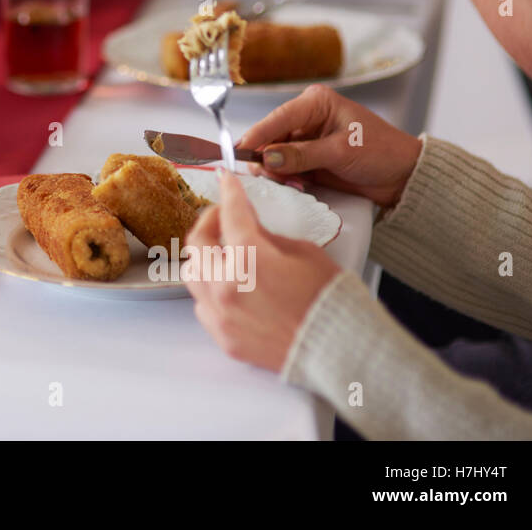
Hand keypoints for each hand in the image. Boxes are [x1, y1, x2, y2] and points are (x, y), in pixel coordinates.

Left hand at [185, 171, 339, 372]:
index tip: (225, 180)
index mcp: (250, 257)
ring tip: (223, 253)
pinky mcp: (223, 336)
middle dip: (209, 221)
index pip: (230, 213)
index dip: (228, 191)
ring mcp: (221, 313)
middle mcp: (226, 284)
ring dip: (205, 258)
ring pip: (193, 273)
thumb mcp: (304, 253)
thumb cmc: (329, 300)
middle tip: (222, 216)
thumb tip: (250, 225)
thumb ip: (268, 236)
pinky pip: (203, 305)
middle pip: (197, 241)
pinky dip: (211, 290)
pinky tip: (228, 287)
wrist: (338, 351)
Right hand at [238, 84, 422, 207]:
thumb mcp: (341, 152)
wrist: (403, 177)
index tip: (239, 152)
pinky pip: (284, 168)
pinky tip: (296, 186)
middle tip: (267, 177)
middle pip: (270, 137)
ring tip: (291, 184)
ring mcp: (305, 140)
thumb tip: (266, 158)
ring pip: (273, 155)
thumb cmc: (382, 152)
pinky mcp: (307, 159)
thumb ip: (301, 155)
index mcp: (316, 102)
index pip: (278, 118)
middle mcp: (306, 117)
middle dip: (266, 158)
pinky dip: (284, 179)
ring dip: (276, 172)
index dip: (257, 135)